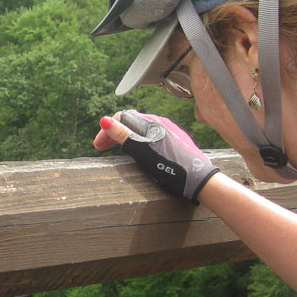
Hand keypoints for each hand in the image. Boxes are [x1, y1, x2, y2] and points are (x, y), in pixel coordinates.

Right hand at [96, 111, 217, 203]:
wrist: (199, 179)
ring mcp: (170, 131)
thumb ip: (123, 135)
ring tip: (116, 149)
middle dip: (114, 133)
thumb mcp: (142, 152)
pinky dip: (138, 140)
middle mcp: (161, 122)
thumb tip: (104, 120)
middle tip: (101, 147)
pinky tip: (139, 151)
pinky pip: (152, 135)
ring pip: (142, 128)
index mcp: (152, 122)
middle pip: (131, 122)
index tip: (97, 146)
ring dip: (126, 136)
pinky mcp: (176, 141)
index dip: (107, 130)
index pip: (122, 117)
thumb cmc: (170, 167)